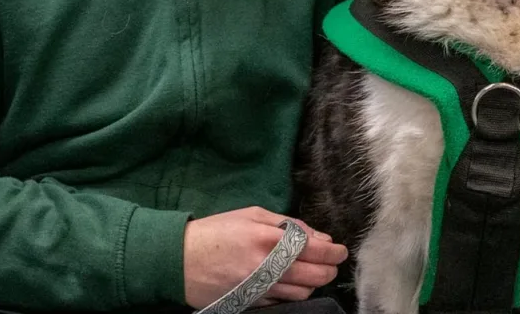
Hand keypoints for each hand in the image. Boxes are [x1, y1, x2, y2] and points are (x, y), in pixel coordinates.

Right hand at [182, 206, 347, 307]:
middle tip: (332, 262)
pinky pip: (284, 302)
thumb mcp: (251, 215)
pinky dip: (293, 293)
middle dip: (330, 269)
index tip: (340, 250)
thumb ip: (287, 224)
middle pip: (315, 275)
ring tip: (312, 272)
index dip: (334, 251)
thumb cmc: (216, 232)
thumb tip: (318, 236)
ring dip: (314, 283)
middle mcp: (268, 267)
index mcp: (268, 239)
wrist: (179, 260)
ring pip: (303, 292)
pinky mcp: (253, 303)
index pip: (315, 249)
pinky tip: (290, 282)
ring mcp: (261, 289)